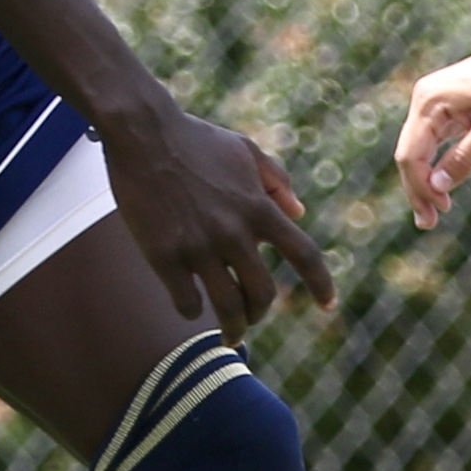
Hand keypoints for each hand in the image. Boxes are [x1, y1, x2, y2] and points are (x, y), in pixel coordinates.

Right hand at [100, 109, 334, 340]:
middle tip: (251, 318)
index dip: (321, 285)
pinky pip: (186, 301)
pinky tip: (190, 307)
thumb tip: (300, 212)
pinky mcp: (164, 255)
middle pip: (263, 293)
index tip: (328, 307)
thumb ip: (277, 181)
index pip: (304, 255)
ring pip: (227, 308)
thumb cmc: (195, 139)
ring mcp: (199, 246)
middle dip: (260, 313)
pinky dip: (191, 311)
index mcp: (258, 208)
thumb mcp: (246, 151)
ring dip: (233, 329)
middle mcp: (234, 232)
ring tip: (231, 336)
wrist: (142, 133)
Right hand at [393, 29, 470, 230]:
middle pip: (409, 155)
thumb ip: (465, 158)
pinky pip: (433, 141)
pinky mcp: (446, 106)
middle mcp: (425, 101)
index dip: (421, 188)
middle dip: (418, 190)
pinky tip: (441, 186)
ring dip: (425, 181)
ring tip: (433, 213)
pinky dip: (435, 165)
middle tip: (428, 224)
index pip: (410, 155)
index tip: (440, 212)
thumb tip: (438, 186)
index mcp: (430, 103)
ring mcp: (433, 103)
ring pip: (419, 150)